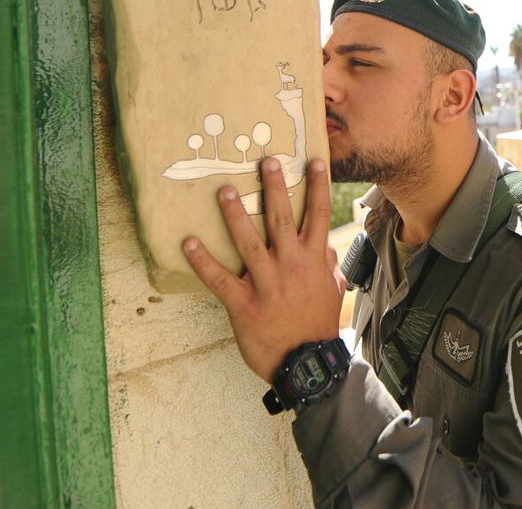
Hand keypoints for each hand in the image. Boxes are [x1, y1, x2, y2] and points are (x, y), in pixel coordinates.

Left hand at [183, 157, 345, 380]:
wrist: (305, 361)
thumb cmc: (317, 324)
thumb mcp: (332, 290)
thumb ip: (328, 264)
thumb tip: (325, 244)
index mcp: (313, 260)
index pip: (319, 215)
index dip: (318, 186)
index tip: (313, 160)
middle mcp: (290, 266)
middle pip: (282, 219)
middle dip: (274, 188)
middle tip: (266, 161)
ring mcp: (266, 284)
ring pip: (249, 242)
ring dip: (235, 215)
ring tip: (226, 190)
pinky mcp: (243, 304)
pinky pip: (219, 279)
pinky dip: (203, 261)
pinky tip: (189, 243)